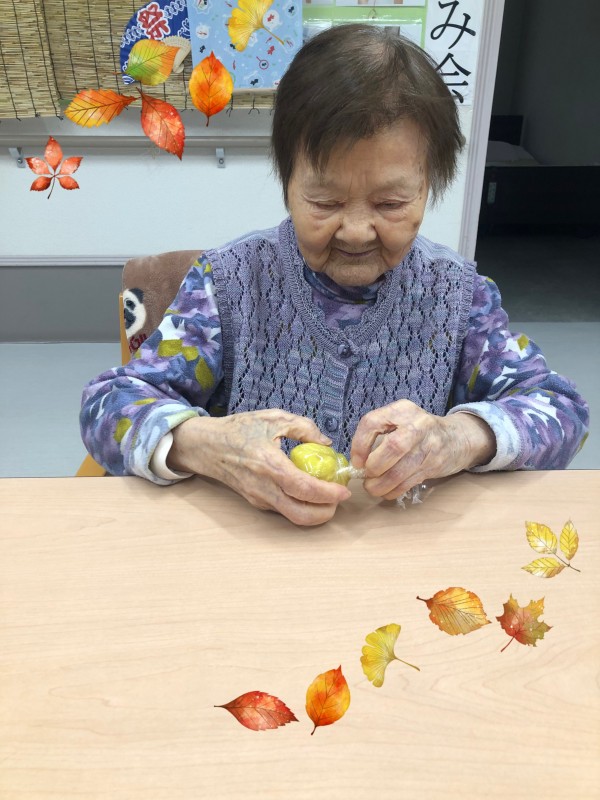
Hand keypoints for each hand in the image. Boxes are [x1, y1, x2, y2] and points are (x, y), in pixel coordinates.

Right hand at [167, 410, 350, 525]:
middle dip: (325, 513)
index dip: (328, 493)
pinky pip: (283, 509)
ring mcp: (258, 498)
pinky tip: (308, 490)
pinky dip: (300, 505)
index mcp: (269, 465)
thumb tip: (326, 442)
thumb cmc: (238, 429)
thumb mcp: (273, 418)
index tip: (343, 490)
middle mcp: (263, 487)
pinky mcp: (255, 502)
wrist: (206, 446)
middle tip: (338, 499)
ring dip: (314, 511)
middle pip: (300, 514)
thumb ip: (303, 427)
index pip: (304, 488)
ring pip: (292, 516)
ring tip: (327, 495)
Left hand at [350, 401, 495, 499]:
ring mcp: (429, 445)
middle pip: (392, 447)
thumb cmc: (420, 431)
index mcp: (402, 409)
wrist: (458, 438)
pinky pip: (409, 482)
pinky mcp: (434, 464)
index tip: (357, 462)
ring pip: (400, 470)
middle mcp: (417, 424)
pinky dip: (394, 490)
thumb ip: (380, 434)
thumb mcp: (401, 421)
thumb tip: (357, 463)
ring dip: (381, 484)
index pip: (372, 422)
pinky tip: (387, 491)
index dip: (359, 445)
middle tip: (367, 476)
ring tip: (373, 488)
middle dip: (374, 466)